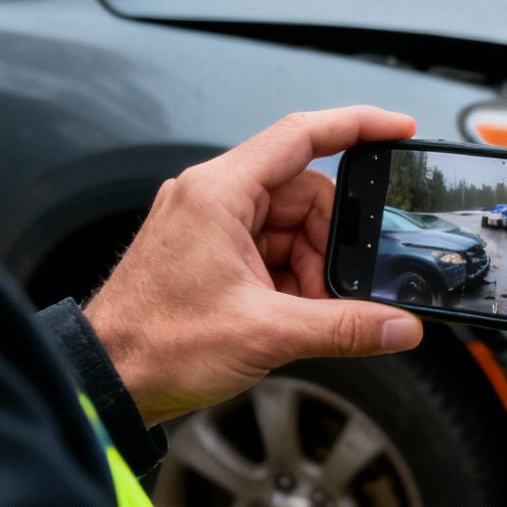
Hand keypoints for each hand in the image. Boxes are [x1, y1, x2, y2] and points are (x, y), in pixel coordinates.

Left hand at [84, 108, 424, 425]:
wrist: (107, 381)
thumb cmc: (154, 345)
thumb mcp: (266, 334)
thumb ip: (343, 327)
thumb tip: (399, 326)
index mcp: (219, 193)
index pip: (302, 136)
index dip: (357, 125)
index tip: (398, 129)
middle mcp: (214, 199)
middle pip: (306, 195)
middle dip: (332, 244)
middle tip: (338, 290)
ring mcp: (211, 226)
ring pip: (294, 229)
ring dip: (313, 270)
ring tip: (305, 312)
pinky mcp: (212, 254)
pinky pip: (273, 253)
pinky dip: (293, 282)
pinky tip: (291, 315)